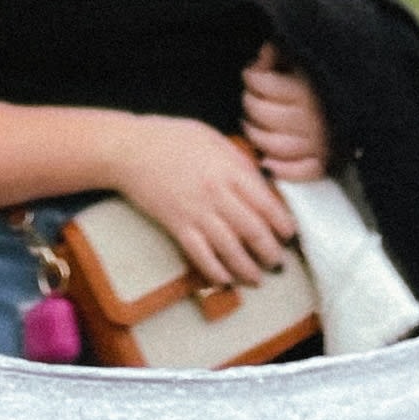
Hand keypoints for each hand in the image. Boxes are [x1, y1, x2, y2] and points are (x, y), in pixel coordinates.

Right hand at [103, 116, 296, 288]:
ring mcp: (197, 212)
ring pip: (230, 249)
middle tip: (279, 263)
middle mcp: (217, 194)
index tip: (289, 235)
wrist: (129, 149)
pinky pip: (201, 255)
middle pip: (253, 231)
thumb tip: (260, 183)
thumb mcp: (213, 138)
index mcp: (230, 170)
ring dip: (247, 268)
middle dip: (270, 252)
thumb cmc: (171, 138)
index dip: (282, 224)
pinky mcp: (177, 226)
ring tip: (257, 280)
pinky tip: (224, 281)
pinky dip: (215, 271)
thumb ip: (238, 161)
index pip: (266, 204)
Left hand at [240, 45, 330, 183]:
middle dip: (251, 103)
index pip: (264, 84)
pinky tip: (266, 161)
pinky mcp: (329, 161)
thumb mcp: (310, 53)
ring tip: (251, 123)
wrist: (380, 93)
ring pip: (275, 145)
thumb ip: (284, 51)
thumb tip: (263, 56)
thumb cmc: (337, 71)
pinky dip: (281, 169)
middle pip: (263, 114)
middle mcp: (313, 118)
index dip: (252, 77)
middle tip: (251, 96)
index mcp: (308, 89)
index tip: (253, 73)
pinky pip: (301, 172)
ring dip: (256, 135)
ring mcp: (320, 143)